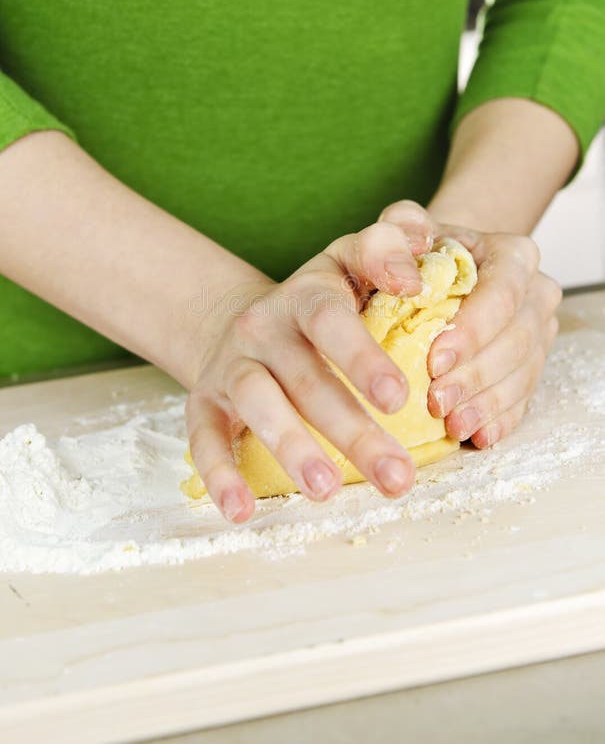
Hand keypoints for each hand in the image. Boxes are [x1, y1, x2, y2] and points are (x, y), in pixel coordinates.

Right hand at [186, 204, 435, 522]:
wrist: (246, 323)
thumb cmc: (323, 304)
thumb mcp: (353, 264)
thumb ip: (389, 252)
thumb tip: (420, 272)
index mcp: (309, 294)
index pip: (330, 318)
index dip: (361, 355)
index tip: (398, 397)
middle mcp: (265, 326)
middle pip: (306, 377)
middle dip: (352, 430)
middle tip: (397, 476)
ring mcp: (232, 366)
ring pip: (259, 404)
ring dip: (292, 448)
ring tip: (328, 490)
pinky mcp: (204, 402)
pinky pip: (204, 437)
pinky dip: (219, 474)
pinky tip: (240, 510)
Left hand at [412, 222, 558, 448]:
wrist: (437, 271)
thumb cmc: (419, 252)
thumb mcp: (403, 227)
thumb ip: (400, 225)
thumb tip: (408, 250)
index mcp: (513, 255)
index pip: (503, 292)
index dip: (473, 329)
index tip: (435, 358)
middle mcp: (536, 293)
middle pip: (516, 340)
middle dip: (475, 374)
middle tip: (436, 400)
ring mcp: (539, 334)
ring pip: (522, 374)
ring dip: (486, 403)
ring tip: (450, 423)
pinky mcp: (530, 368)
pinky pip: (524, 399)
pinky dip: (499, 419)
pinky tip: (476, 435)